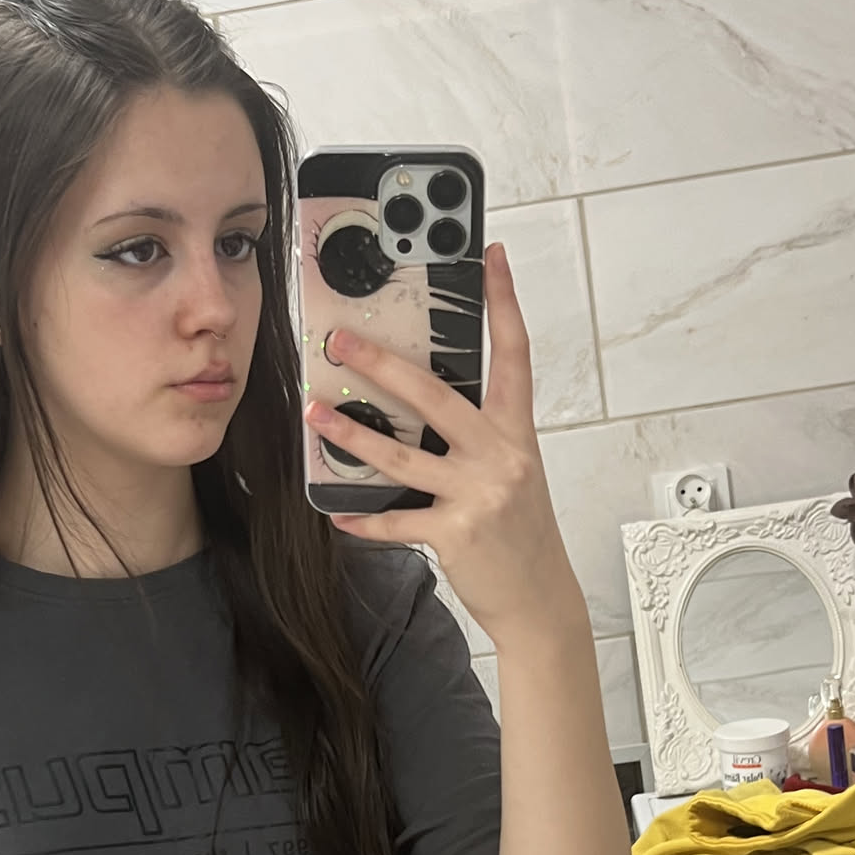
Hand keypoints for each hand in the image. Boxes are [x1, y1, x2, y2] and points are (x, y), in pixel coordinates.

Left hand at [304, 241, 579, 644]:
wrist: (539, 597)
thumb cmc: (519, 531)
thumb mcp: (511, 471)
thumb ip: (476, 436)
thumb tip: (421, 404)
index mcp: (516, 432)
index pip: (514, 353)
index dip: (503, 302)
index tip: (492, 257)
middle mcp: (501, 456)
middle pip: (436, 396)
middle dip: (383, 364)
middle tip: (341, 340)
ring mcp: (479, 494)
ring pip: (403, 456)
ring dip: (352, 434)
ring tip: (315, 413)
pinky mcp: (457, 534)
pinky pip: (397, 521)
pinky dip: (363, 520)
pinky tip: (336, 512)